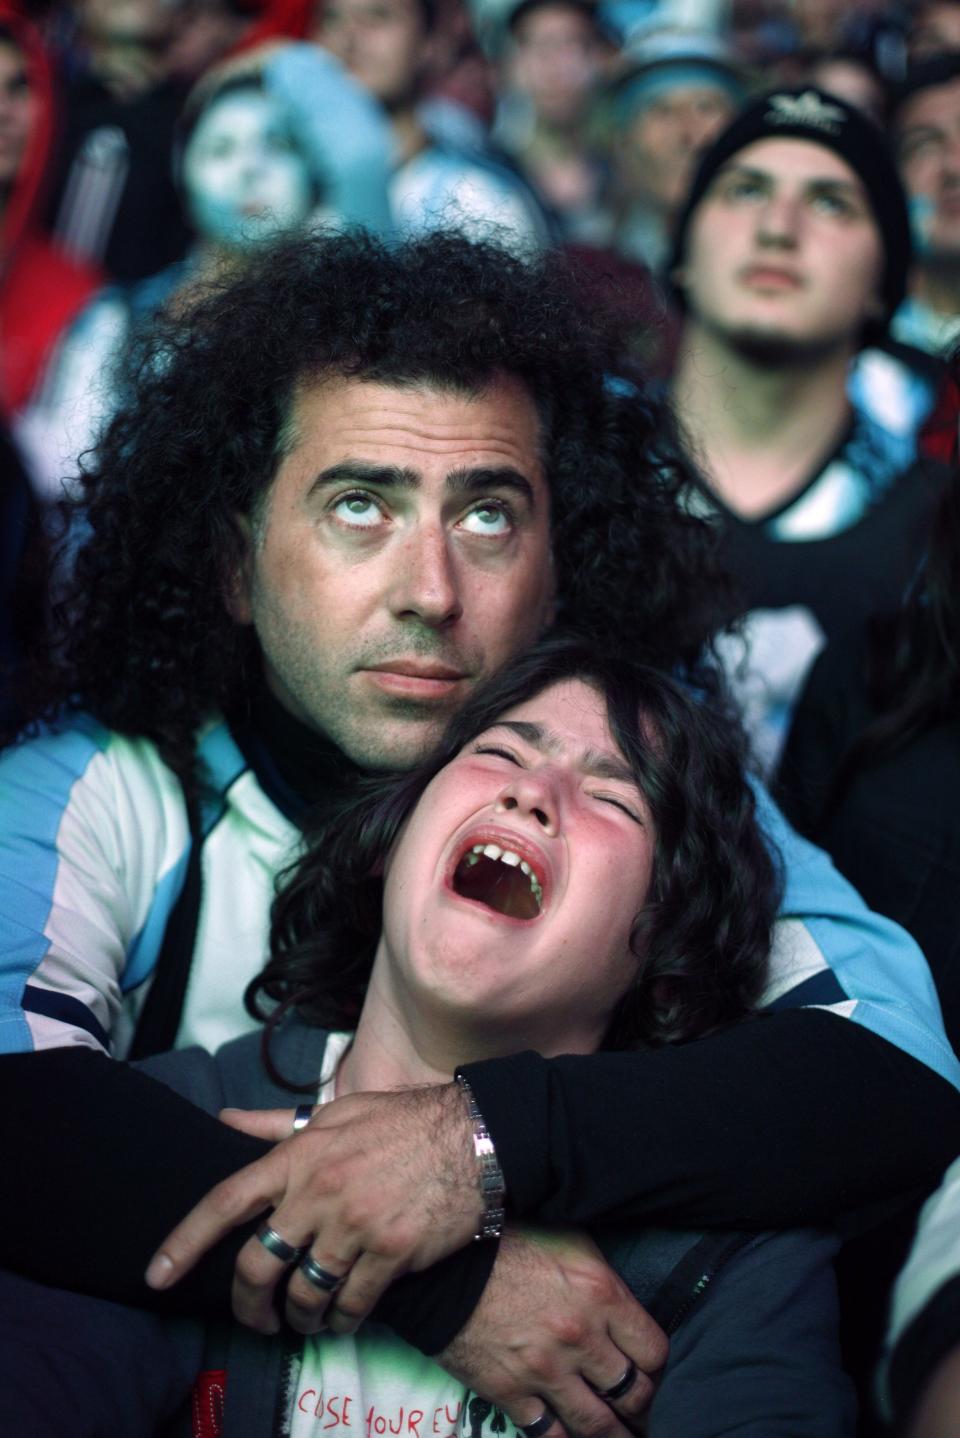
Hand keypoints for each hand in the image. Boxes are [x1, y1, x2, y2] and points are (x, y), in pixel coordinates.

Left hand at [145, 1087, 479, 1333]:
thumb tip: (225, 1119)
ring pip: (304, 1293)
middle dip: (248, 1304)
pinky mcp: (391, 1252)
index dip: (184, 1242)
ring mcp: (354, 1224)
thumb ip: (277, 1125)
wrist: (474, 1136)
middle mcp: (318, 1191)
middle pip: (257, 1264)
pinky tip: (345, 1317)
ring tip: (306, 1320)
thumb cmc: (402, 1122)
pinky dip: (342, 1320)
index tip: (157, 1275)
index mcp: (299, 1155)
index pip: (225, 1201)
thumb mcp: (337, 1112)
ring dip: (300, 1318)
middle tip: (257, 1319)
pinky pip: (351, 1305)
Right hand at [440, 1226, 666, 1437]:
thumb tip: (625, 1305)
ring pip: (597, 1425)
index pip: (653, 1349)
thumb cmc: (508, 1242)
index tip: (653, 1371)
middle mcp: (580, 1338)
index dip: (657, 1365)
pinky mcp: (510, 1392)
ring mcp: (545, 1371)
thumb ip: (602, 1278)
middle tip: (645, 1414)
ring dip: (615, 1436)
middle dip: (643, 1407)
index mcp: (600, 1294)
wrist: (446, 1264)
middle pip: (633, 1393)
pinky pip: (548, 1434)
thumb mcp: (569, 1241)